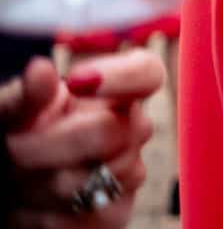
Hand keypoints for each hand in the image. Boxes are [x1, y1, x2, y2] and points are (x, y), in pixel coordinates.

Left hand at [1, 49, 163, 226]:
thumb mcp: (11, 113)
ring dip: (41, 185)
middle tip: (13, 148)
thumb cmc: (12, 138)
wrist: (4, 188)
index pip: (146, 73)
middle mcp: (131, 128)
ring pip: (96, 180)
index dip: (121, 76)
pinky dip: (45, 216)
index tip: (76, 82)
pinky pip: (88, 218)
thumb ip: (27, 96)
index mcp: (112, 92)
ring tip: (18, 180)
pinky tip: (28, 206)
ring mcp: (128, 172)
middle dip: (50, 145)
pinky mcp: (115, 215)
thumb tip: (40, 70)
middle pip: (110, 132)